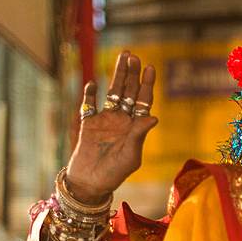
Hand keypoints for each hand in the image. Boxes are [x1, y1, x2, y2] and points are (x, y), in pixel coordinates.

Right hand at [66, 51, 157, 204]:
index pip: (143, 102)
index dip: (146, 85)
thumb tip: (153, 116)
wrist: (89, 183)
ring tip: (122, 57)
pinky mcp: (88, 123)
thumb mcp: (130, 156)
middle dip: (132, 74)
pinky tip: (92, 84)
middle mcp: (122, 121)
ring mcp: (105, 120)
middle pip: (128, 92)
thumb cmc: (114, 174)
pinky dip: (90, 94)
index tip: (150, 67)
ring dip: (117, 76)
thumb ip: (139, 135)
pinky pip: (89, 104)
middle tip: (134, 56)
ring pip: (112, 93)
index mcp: (135, 128)